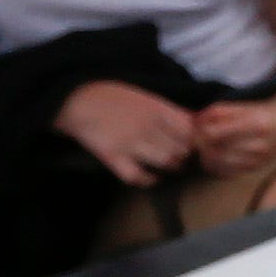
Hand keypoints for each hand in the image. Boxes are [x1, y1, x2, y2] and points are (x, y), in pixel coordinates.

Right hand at [54, 79, 196, 184]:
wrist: (78, 101)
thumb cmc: (113, 96)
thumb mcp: (146, 96)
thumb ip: (170, 111)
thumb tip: (197, 121)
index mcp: (157, 108)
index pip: (189, 131)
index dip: (193, 139)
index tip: (190, 142)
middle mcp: (147, 126)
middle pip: (181, 149)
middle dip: (184, 154)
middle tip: (180, 155)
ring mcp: (130, 143)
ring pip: (166, 163)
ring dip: (170, 166)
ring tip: (168, 165)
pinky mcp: (113, 158)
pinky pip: (138, 177)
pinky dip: (148, 180)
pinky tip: (150, 176)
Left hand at [188, 101, 275, 175]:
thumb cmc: (261, 112)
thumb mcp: (241, 106)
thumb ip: (218, 111)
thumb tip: (197, 121)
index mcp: (253, 124)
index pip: (214, 134)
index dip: (201, 133)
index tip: (198, 129)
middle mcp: (257, 144)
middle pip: (215, 152)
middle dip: (201, 147)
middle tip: (198, 140)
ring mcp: (258, 159)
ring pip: (219, 165)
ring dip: (207, 157)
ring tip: (206, 148)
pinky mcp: (256, 168)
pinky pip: (228, 173)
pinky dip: (217, 167)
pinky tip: (215, 158)